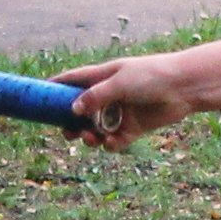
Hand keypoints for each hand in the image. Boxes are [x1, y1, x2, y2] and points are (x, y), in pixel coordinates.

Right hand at [56, 52, 195, 149]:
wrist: (183, 87)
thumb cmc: (151, 76)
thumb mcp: (119, 83)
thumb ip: (95, 96)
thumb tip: (73, 109)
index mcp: (102, 76)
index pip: (73, 80)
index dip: (55, 87)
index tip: (37, 96)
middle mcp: (109, 95)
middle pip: (81, 111)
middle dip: (70, 122)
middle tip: (66, 132)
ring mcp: (120, 112)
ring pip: (95, 129)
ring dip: (89, 136)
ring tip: (89, 139)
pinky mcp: (133, 128)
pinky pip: (114, 140)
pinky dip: (109, 144)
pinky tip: (109, 143)